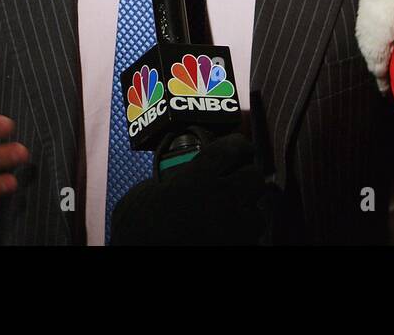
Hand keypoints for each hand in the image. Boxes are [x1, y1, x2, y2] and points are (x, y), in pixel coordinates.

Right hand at [110, 132, 275, 244]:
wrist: (137, 248)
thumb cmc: (137, 223)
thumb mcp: (150, 189)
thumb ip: (178, 176)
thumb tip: (192, 174)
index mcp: (199, 179)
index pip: (232, 148)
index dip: (238, 144)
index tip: (236, 147)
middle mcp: (221, 201)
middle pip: (253, 178)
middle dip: (247, 176)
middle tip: (235, 179)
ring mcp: (230, 231)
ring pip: (257, 215)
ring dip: (248, 211)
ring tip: (230, 213)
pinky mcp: (231, 250)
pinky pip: (248, 241)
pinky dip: (240, 237)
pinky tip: (224, 234)